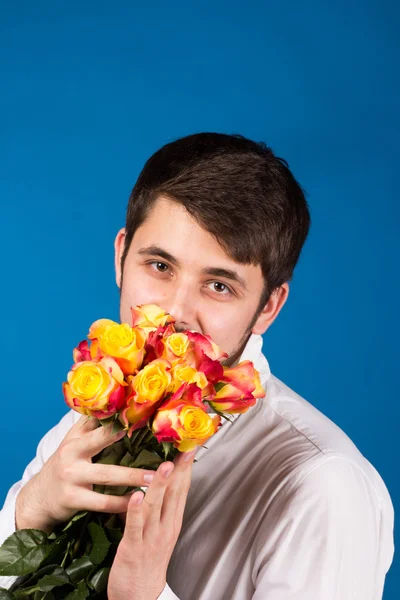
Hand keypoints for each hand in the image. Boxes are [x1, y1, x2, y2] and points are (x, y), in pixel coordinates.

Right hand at [15, 415, 156, 532]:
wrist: (39, 496)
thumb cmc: (65, 463)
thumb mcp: (73, 442)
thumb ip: (92, 426)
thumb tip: (115, 403)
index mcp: (76, 438)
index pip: (99, 424)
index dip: (118, 419)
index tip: (139, 415)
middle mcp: (72, 454)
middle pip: (103, 442)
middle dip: (128, 440)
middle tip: (154, 446)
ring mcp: (71, 477)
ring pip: (108, 476)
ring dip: (133, 477)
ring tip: (155, 478)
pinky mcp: (72, 499)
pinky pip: (102, 502)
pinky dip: (121, 503)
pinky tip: (137, 500)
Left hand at [108, 448, 195, 599]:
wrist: (140, 598)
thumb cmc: (147, 561)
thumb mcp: (162, 531)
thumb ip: (162, 507)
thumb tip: (163, 481)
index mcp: (172, 522)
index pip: (182, 490)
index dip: (186, 468)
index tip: (190, 447)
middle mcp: (166, 528)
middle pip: (174, 495)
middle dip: (179, 471)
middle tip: (184, 448)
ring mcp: (150, 538)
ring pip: (156, 507)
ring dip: (160, 485)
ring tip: (165, 466)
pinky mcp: (132, 549)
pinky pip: (134, 527)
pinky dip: (136, 510)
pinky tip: (136, 495)